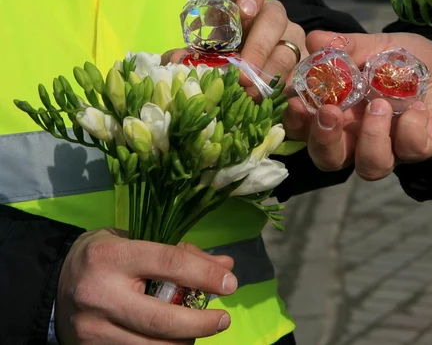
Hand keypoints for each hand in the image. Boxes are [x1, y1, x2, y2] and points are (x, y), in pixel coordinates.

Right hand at [56, 228, 237, 343]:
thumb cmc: (106, 256)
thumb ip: (181, 253)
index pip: (169, 264)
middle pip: (162, 317)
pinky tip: (175, 338)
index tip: (231, 283)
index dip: (205, 275)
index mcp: (112, 256)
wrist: (55, 283)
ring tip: (199, 329)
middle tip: (223, 320)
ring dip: (185, 340)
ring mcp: (93, 328)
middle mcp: (100, 293)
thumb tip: (225, 266)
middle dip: (200, 323)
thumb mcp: (138, 241)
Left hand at [162, 0, 307, 97]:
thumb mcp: (202, 52)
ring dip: (269, 74)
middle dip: (259, 47)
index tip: (245, 11)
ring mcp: (290, 40)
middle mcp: (271, 15)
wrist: (243, 84)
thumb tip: (176, 61)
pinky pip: (300, 76)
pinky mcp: (301, 66)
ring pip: (289, 50)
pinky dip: (284, 91)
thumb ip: (188, 54)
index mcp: (243, 1)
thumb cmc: (219, 59)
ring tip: (251, 95)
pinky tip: (269, 102)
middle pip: (274, 17)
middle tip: (243, 74)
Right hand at [283, 30, 431, 180]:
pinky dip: (411, 127)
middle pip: (329, 160)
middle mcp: (359, 137)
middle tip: (330, 112)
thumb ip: (347, 46)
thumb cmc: (405, 61)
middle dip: (324, 140)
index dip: (296, 124)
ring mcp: (392, 146)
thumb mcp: (377, 45)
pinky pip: (411, 150)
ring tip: (380, 105)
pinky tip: (418, 106)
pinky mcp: (422, 148)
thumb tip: (314, 39)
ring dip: (370, 137)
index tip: (295, 102)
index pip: (306, 130)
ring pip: (370, 166)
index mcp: (340, 113)